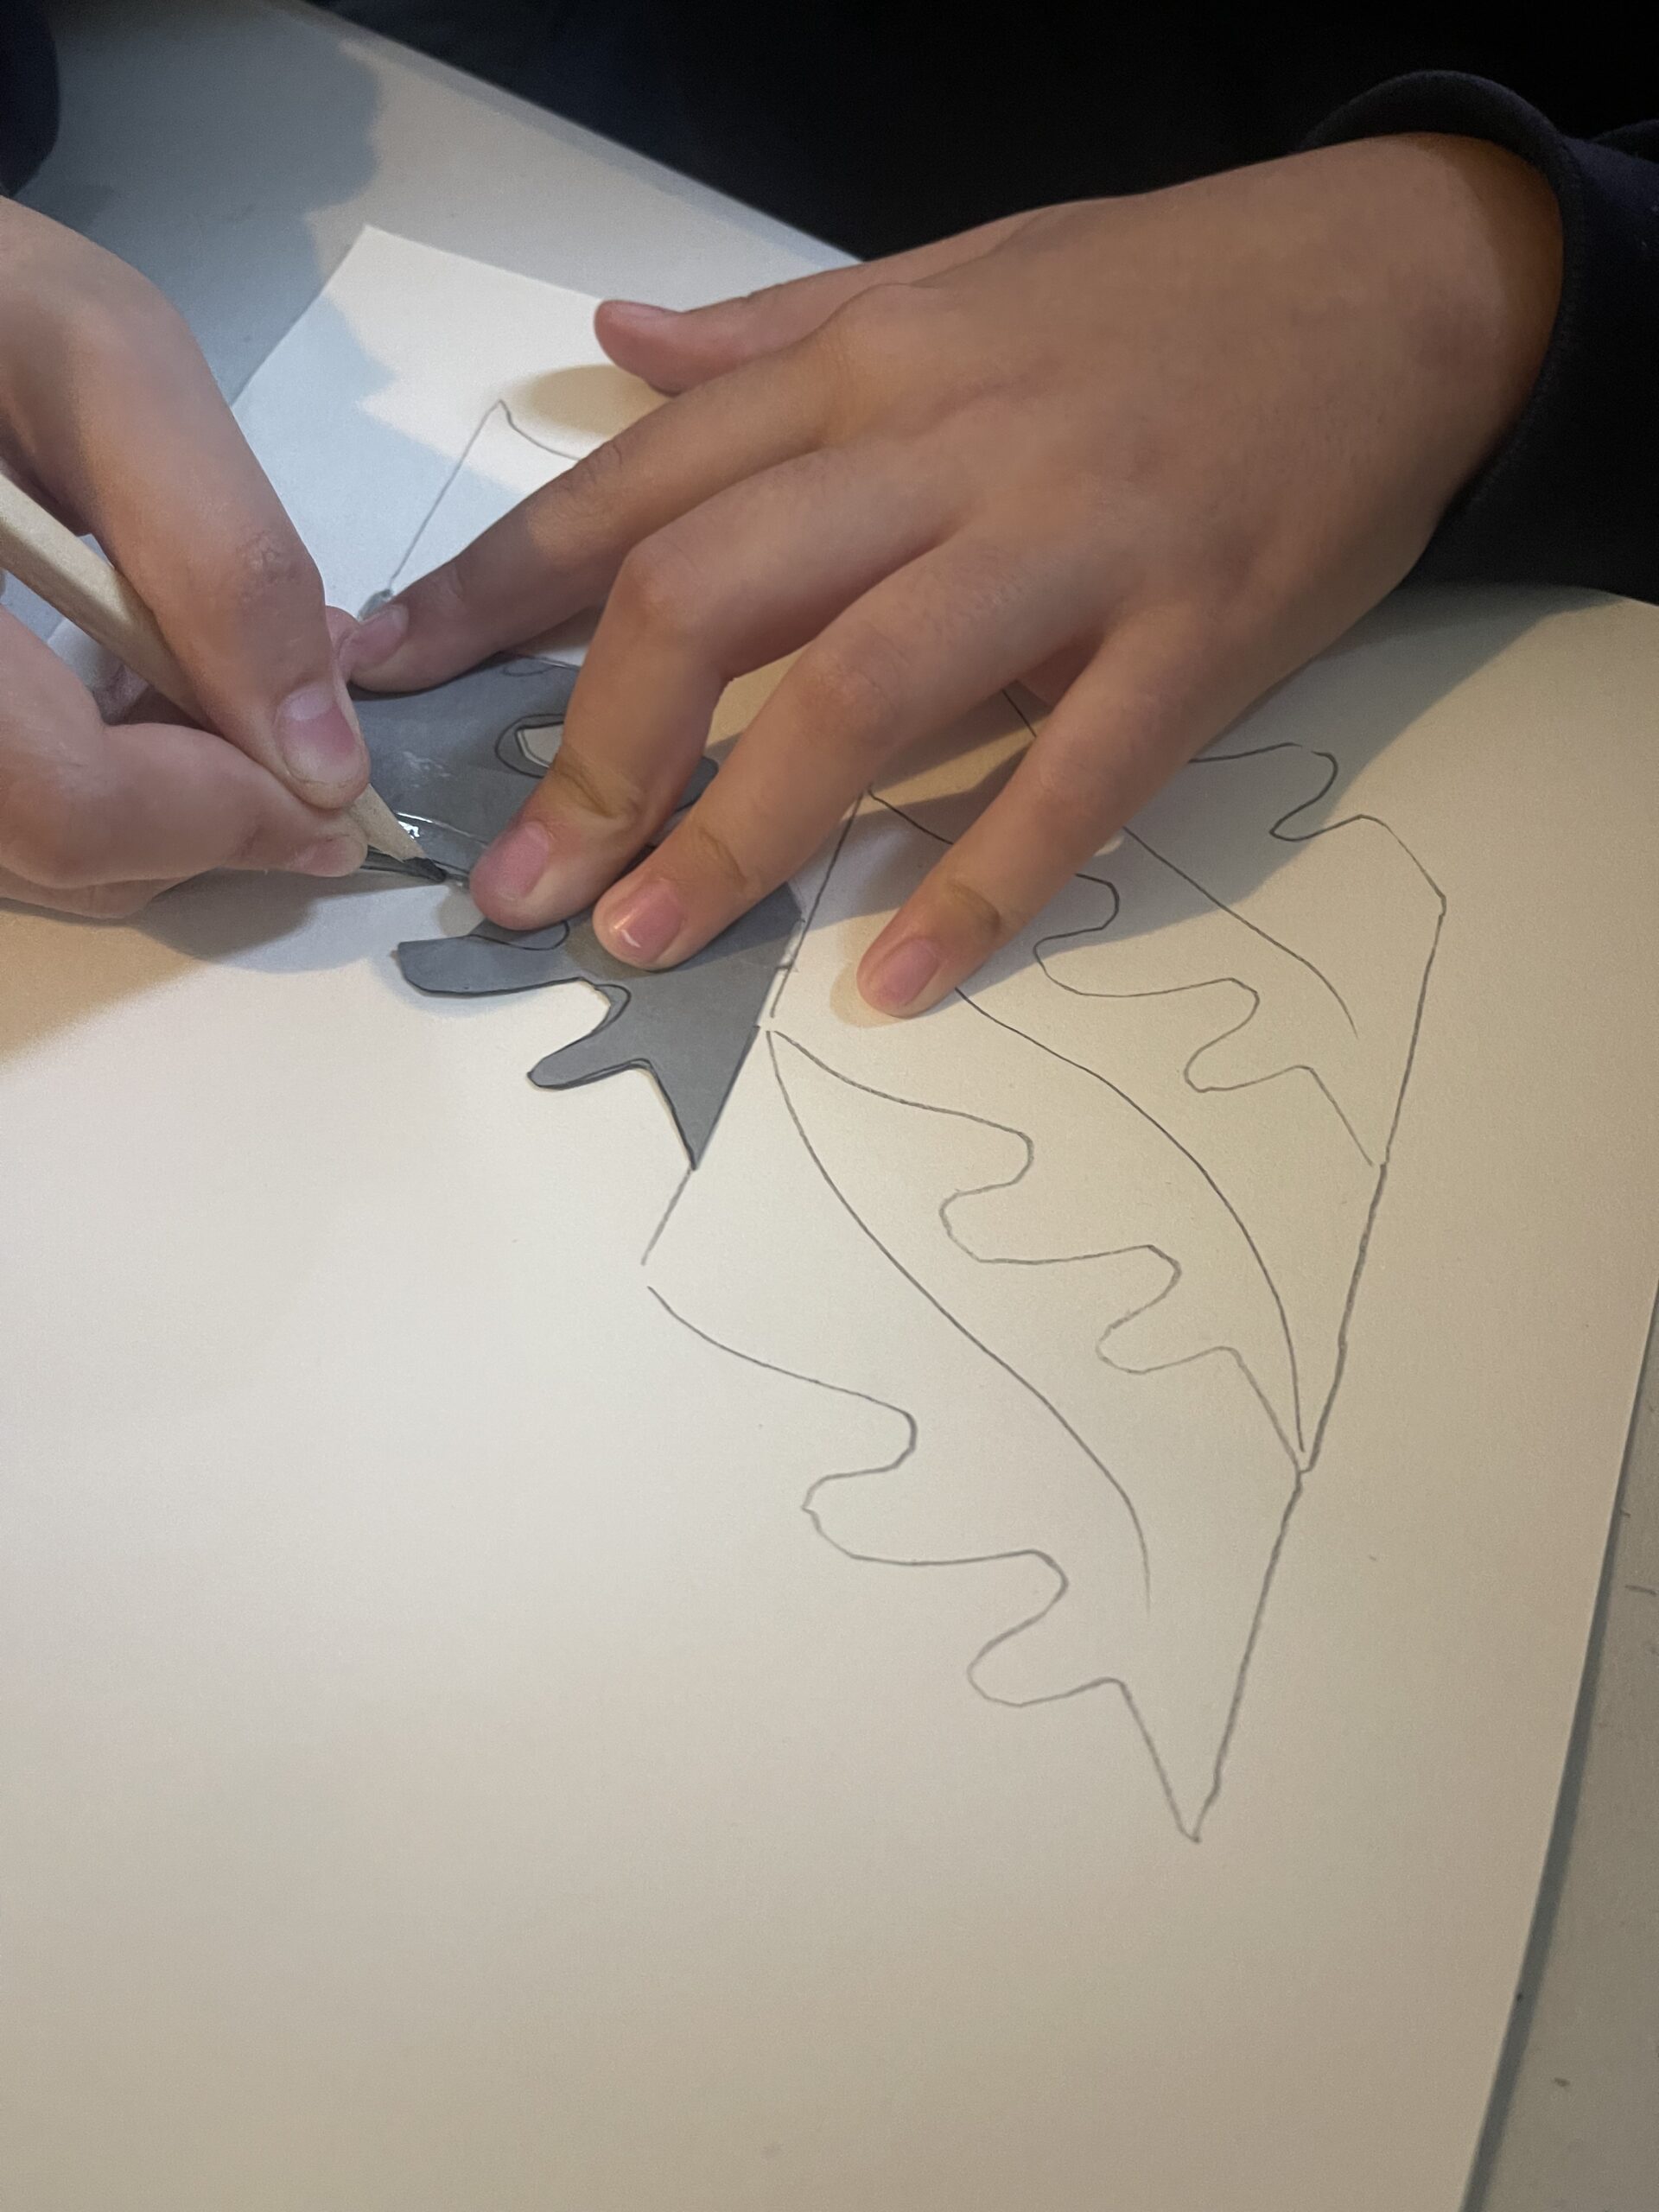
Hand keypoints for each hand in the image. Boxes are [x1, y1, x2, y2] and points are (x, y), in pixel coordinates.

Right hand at [0, 203, 369, 917]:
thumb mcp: (106, 368)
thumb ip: (225, 558)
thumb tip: (322, 762)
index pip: (62, 801)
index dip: (219, 818)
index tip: (333, 793)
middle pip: (48, 849)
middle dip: (199, 816)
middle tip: (285, 732)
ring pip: (27, 852)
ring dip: (151, 808)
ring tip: (210, 690)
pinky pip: (6, 813)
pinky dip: (92, 784)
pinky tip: (134, 692)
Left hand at [347, 133, 1559, 1011]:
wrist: (1406, 279)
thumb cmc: (1161, 289)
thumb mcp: (950, 272)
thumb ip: (775, 331)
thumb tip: (611, 340)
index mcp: (869, 365)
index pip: (638, 487)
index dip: (495, 592)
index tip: (390, 680)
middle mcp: (945, 452)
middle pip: (713, 599)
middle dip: (590, 751)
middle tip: (515, 886)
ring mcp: (1072, 550)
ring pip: (862, 697)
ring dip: (736, 836)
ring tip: (639, 940)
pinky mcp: (1192, 641)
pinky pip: (1067, 786)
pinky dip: (976, 889)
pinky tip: (893, 981)